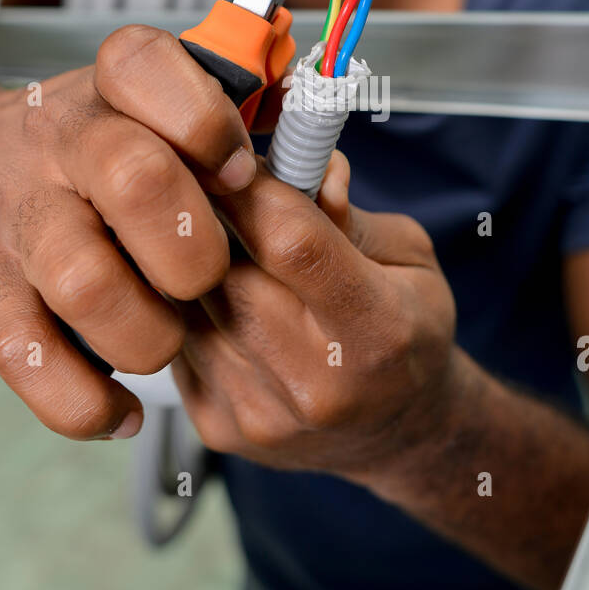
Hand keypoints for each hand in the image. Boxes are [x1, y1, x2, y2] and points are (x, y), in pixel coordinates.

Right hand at [0, 25, 257, 439]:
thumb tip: (327, 172)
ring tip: (169, 342)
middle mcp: (63, 145)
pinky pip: (27, 356)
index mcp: (115, 89)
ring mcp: (23, 221)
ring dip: (146, 331)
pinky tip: (123, 406)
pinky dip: (84, 398)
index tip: (240, 172)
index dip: (204, 121)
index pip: (145, 66)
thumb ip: (252, 126)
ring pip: (84, 281)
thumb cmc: (98, 148)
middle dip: (194, 242)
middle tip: (210, 275)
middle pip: (133, 176)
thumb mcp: (165, 108)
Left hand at [171, 152, 457, 479]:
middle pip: (228, 277)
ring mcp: (262, 416)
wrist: (398, 433)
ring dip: (193, 266)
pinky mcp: (220, 428)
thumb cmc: (407, 331)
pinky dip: (188, 310)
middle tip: (210, 188)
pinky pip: (178, 344)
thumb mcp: (410, 258)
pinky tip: (217, 298)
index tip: (230, 157)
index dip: (253, 190)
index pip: (294, 247)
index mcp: (379, 334)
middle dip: (212, 222)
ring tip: (217, 246)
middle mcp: (319, 386)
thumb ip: (352, 213)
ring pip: (190, 309)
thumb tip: (307, 166)